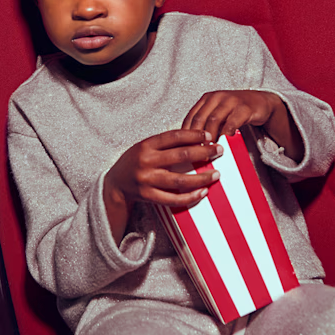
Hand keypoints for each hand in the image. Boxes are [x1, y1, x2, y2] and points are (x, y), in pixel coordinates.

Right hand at [103, 128, 221, 243]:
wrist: (116, 184)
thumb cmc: (136, 162)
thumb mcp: (146, 147)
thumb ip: (166, 144)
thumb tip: (197, 139)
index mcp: (146, 145)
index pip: (174, 136)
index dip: (194, 135)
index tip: (210, 135)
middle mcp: (146, 162)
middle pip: (181, 156)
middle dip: (204, 152)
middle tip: (219, 151)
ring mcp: (147, 180)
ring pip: (180, 180)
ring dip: (201, 177)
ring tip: (216, 174)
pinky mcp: (149, 196)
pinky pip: (174, 199)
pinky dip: (190, 197)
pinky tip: (203, 192)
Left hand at [182, 90, 303, 162]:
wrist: (260, 103)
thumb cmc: (236, 112)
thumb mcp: (218, 115)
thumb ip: (206, 125)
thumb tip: (192, 146)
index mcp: (206, 99)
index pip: (191, 117)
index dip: (186, 133)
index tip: (184, 149)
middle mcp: (216, 97)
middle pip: (200, 118)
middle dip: (196, 137)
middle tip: (195, 153)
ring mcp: (230, 101)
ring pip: (214, 119)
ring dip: (210, 136)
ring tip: (208, 149)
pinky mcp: (244, 107)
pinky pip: (232, 121)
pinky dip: (227, 132)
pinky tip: (225, 142)